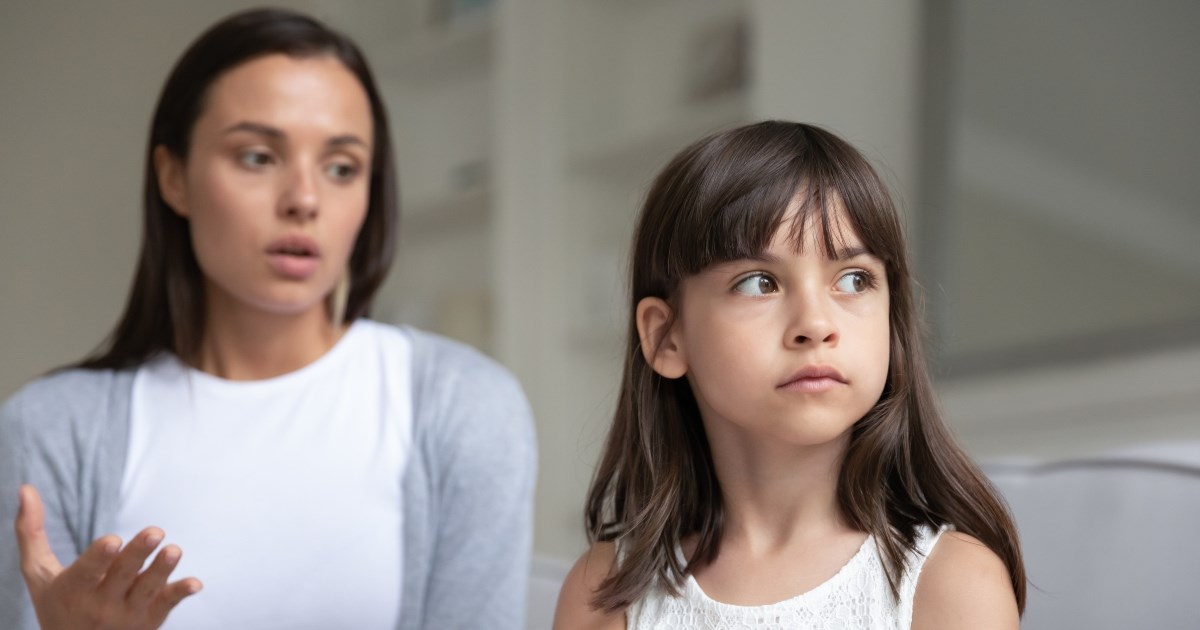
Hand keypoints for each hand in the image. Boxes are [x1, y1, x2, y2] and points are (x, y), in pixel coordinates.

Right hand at [14, 484, 202, 629]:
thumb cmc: (58, 603)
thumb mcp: (39, 574)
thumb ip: (31, 533)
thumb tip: (25, 488)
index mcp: (73, 590)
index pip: (87, 572)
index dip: (99, 557)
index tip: (112, 539)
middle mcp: (100, 605)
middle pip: (122, 576)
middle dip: (138, 554)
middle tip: (156, 531)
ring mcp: (127, 614)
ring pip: (147, 591)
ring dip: (162, 571)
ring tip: (173, 550)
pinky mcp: (149, 620)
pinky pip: (165, 607)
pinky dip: (179, 595)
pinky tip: (195, 583)